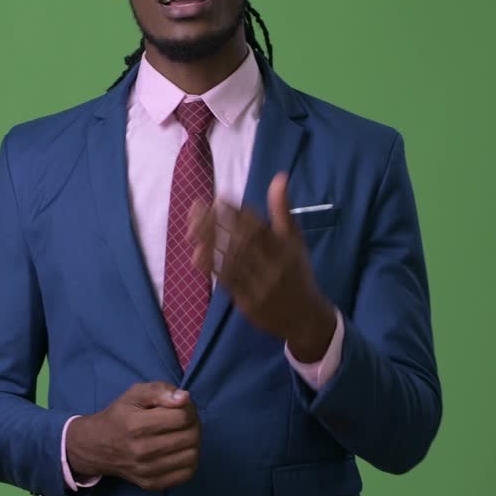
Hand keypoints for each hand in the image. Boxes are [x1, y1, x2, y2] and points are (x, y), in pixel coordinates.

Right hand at [65, 382, 200, 490]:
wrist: (96, 446)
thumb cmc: (119, 416)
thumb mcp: (134, 394)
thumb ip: (159, 390)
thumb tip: (184, 398)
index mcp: (136, 425)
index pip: (182, 417)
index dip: (189, 408)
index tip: (182, 406)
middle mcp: (142, 450)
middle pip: (190, 436)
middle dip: (193, 424)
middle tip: (184, 420)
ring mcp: (147, 470)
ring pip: (192, 455)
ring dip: (193, 442)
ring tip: (182, 434)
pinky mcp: (152, 484)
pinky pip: (186, 474)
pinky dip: (189, 460)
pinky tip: (179, 451)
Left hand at [187, 172, 335, 361]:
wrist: (305, 317)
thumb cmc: (297, 272)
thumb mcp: (294, 241)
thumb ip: (282, 211)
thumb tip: (279, 178)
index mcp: (285, 248)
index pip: (257, 225)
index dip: (235, 211)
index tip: (217, 197)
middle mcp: (274, 266)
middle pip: (240, 241)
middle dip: (215, 223)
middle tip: (195, 208)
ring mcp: (261, 286)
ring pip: (231, 261)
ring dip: (209, 243)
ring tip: (190, 229)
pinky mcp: (249, 303)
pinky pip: (228, 283)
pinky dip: (211, 268)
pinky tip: (196, 255)